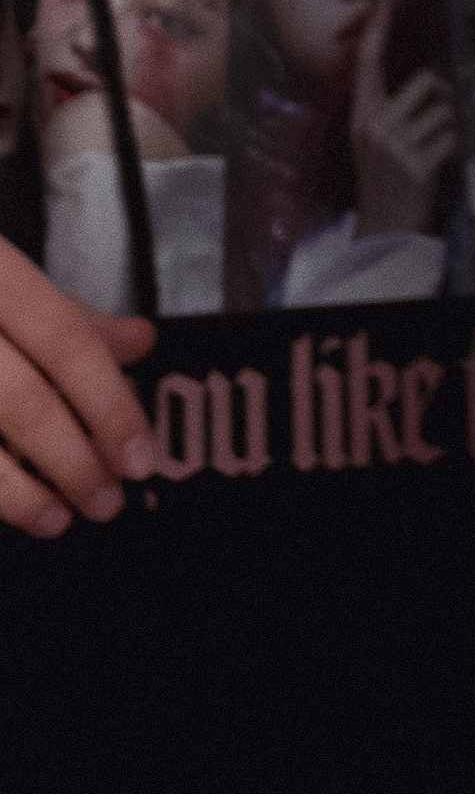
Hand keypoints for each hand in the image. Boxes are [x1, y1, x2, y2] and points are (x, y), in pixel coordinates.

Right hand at [0, 242, 138, 528]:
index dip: (109, 404)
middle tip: (107, 503)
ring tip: (57, 519)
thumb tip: (139, 345)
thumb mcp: (1, 274)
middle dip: (72, 461)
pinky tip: (2, 511)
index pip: (64, 343)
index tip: (141, 458)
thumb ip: (66, 313)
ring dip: (17, 494)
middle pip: (20, 403)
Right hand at [346, 36, 452, 234]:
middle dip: (443, 96)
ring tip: (432, 148)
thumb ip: (393, 107)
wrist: (383, 225)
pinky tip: (436, 164)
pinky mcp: (415, 164)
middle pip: (426, 81)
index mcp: (361, 115)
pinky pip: (453, 136)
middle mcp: (372, 125)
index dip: (377, 28)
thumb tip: (433, 79)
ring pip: (446, 110)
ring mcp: (392, 146)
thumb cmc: (388, 175)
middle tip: (436, 120)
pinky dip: (454, 147)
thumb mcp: (377, 137)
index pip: (368, 63)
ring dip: (449, 127)